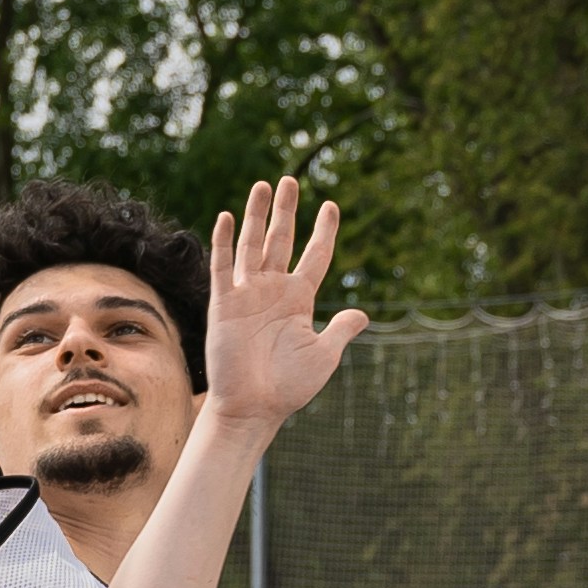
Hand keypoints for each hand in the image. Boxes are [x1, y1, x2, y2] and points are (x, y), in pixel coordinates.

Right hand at [202, 178, 367, 436]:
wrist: (253, 407)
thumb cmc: (289, 386)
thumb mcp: (323, 355)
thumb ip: (340, 330)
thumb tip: (363, 314)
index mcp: (299, 299)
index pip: (315, 256)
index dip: (324, 231)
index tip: (331, 206)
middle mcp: (273, 290)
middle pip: (282, 240)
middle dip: (287, 211)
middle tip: (291, 180)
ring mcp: (247, 295)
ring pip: (253, 245)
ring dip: (258, 216)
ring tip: (264, 185)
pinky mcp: (225, 305)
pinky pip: (224, 268)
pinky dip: (224, 242)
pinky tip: (226, 216)